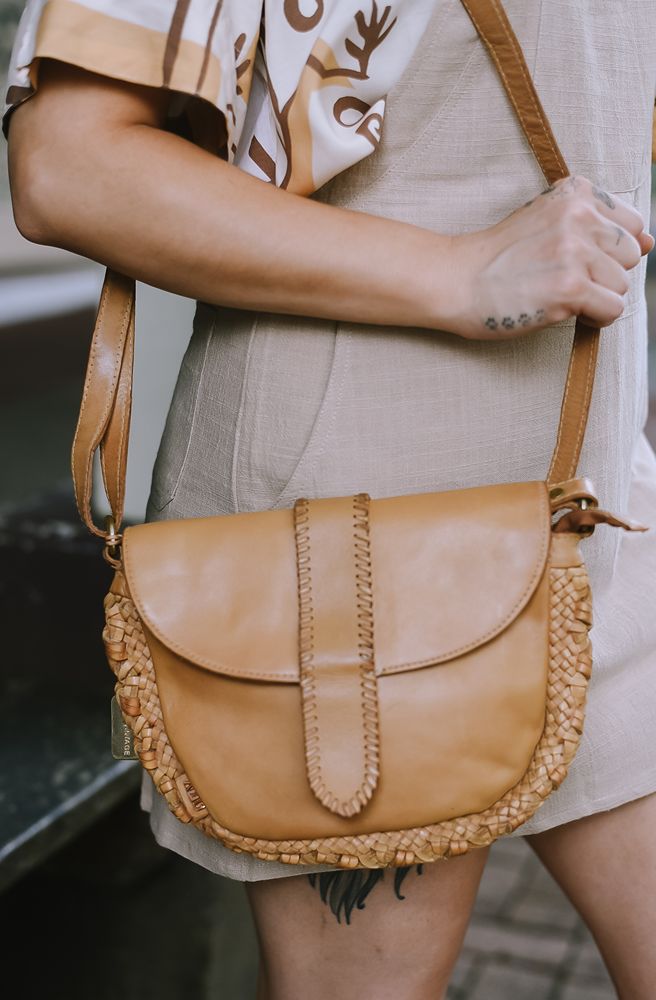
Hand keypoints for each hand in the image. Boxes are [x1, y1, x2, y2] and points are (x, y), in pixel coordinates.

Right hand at [448, 175, 653, 340]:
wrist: (455, 280)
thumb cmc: (498, 257)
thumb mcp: (546, 221)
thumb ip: (597, 224)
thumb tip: (650, 243)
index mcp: (575, 192)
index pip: (631, 223)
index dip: (608, 251)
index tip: (577, 260)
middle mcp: (579, 216)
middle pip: (629, 256)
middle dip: (604, 274)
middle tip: (562, 279)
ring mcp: (575, 251)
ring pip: (622, 285)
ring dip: (596, 298)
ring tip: (557, 295)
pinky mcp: (571, 287)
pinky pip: (612, 309)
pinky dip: (593, 318)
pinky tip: (563, 311)